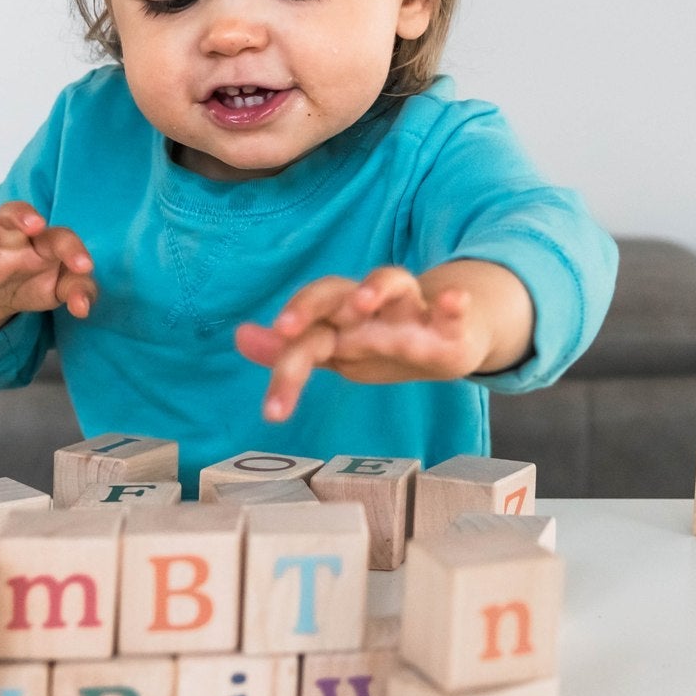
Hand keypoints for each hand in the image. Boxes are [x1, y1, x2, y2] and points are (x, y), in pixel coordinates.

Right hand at [0, 202, 97, 342]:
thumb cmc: (29, 284)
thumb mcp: (57, 290)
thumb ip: (79, 291)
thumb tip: (82, 306)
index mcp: (38, 245)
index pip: (56, 236)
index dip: (71, 248)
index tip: (83, 266)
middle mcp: (5, 243)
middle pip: (9, 216)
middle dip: (20, 215)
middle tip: (35, 224)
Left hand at [234, 266, 489, 422]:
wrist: (451, 336)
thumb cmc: (385, 342)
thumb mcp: (338, 350)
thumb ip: (293, 350)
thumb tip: (240, 337)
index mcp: (339, 318)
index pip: (304, 329)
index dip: (282, 361)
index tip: (273, 411)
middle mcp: (370, 307)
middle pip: (334, 293)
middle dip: (309, 306)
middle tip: (285, 328)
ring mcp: (410, 310)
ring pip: (393, 284)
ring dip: (374, 288)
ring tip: (360, 303)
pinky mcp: (451, 323)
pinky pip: (454, 307)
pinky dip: (454, 302)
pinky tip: (454, 301)